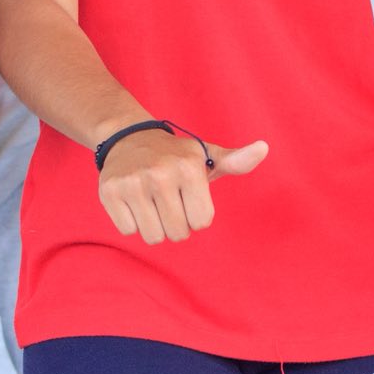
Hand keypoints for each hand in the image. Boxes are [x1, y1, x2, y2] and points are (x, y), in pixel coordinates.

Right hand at [99, 127, 267, 244]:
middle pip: (177, 233)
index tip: (187, 195)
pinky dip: (132, 221)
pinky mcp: (109, 192)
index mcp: (189, 167)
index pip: (201, 222)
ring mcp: (132, 183)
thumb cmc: (176, 156)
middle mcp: (160, 174)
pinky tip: (134, 200)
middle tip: (168, 199)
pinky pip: (128, 230)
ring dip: (154, 225)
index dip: (196, 214)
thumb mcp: (207, 156)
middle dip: (175, 223)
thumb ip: (238, 160)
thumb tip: (264, 148)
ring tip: (152, 201)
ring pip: (153, 236)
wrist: (129, 137)